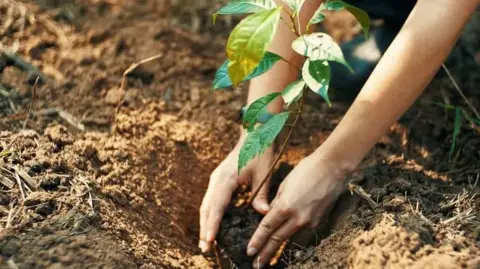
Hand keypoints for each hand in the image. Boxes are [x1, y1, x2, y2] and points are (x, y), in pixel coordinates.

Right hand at [199, 130, 273, 252]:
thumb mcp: (264, 174)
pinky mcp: (218, 180)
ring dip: (205, 223)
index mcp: (226, 179)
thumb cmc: (260, 152)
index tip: (209, 240)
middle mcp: (217, 180)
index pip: (217, 206)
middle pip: (207, 208)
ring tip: (206, 243)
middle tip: (204, 249)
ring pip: (206, 205)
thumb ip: (261, 195)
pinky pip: (211, 201)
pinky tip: (213, 227)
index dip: (212, 225)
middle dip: (205, 229)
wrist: (255, 134)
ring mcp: (216, 180)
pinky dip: (210, 215)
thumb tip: (263, 214)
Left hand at [246, 152, 347, 267]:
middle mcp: (298, 217)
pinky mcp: (319, 220)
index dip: (257, 241)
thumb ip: (277, 203)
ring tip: (267, 258)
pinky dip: (292, 234)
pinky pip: (301, 229)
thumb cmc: (307, 170)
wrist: (333, 167)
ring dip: (278, 248)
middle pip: (278, 239)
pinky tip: (286, 237)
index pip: (267, 228)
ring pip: (289, 236)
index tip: (249, 251)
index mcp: (286, 206)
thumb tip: (270, 214)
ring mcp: (310, 221)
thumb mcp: (285, 185)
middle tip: (256, 265)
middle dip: (265, 253)